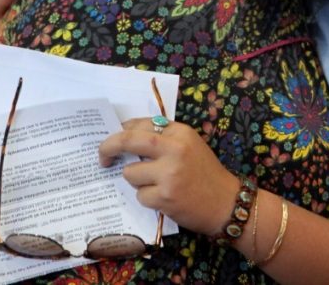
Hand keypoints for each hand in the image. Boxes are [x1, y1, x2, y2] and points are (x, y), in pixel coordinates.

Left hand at [98, 118, 239, 237]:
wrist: (226, 203)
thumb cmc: (206, 173)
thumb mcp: (190, 145)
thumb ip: (163, 138)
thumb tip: (126, 135)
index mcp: (180, 132)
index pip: (141, 124)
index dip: (122, 130)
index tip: (114, 138)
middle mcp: (174, 149)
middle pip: (128, 140)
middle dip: (108, 147)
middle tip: (102, 156)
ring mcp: (168, 173)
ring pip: (130, 173)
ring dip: (137, 181)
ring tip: (156, 185)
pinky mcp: (164, 196)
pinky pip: (139, 195)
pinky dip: (147, 198)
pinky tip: (163, 199)